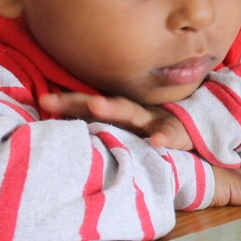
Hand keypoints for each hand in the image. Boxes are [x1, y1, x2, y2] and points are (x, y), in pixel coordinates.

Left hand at [39, 92, 191, 150]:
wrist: (196, 134)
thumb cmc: (153, 135)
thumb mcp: (127, 130)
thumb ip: (101, 130)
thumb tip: (60, 134)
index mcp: (119, 114)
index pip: (88, 105)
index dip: (67, 102)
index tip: (44, 100)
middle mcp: (134, 113)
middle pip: (105, 104)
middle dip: (84, 100)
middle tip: (57, 99)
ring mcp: (155, 121)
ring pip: (133, 113)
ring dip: (115, 108)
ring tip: (97, 104)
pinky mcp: (178, 133)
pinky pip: (171, 134)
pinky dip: (165, 136)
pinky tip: (157, 142)